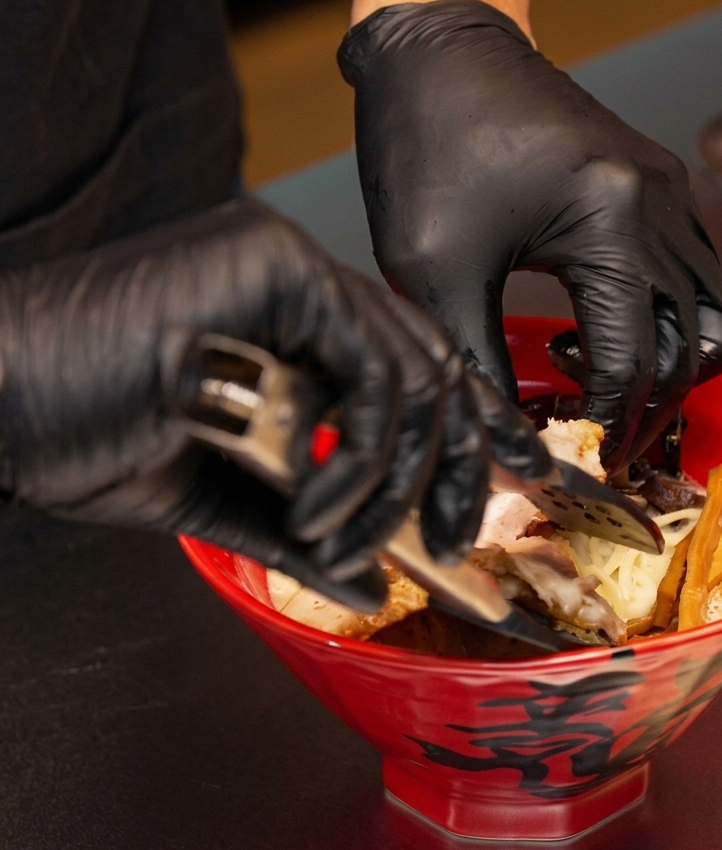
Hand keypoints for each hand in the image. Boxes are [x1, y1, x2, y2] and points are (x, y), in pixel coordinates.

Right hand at [0, 199, 547, 609]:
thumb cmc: (85, 437)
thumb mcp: (217, 495)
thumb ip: (299, 530)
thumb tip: (365, 586)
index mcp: (292, 317)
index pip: (410, 366)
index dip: (471, 425)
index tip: (508, 480)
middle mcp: (302, 279)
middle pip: (429, 368)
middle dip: (457, 464)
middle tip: (456, 543)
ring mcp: (289, 263)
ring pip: (409, 374)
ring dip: (391, 480)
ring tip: (341, 540)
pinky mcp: (273, 266)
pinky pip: (370, 370)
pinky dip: (359, 455)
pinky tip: (312, 507)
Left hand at [338, 0, 721, 472]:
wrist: (439, 51)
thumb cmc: (426, 147)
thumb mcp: (434, 269)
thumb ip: (476, 364)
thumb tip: (503, 443)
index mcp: (612, 222)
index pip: (636, 360)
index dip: (611, 423)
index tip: (586, 459)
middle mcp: (661, 206)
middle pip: (690, 347)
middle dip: (650, 410)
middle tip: (605, 445)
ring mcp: (668, 192)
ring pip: (711, 314)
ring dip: (670, 368)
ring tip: (607, 388)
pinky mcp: (659, 185)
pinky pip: (694, 274)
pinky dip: (666, 321)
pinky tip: (600, 327)